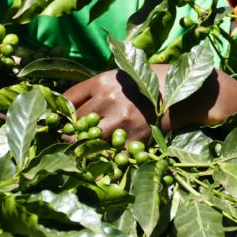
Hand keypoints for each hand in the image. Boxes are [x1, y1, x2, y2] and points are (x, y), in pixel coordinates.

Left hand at [64, 65, 236, 142]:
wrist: (186, 93)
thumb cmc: (147, 82)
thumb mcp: (120, 76)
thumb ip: (95, 89)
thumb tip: (63, 106)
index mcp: (103, 81)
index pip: (67, 100)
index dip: (56, 113)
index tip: (51, 121)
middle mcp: (110, 100)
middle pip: (74, 123)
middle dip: (66, 132)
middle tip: (60, 138)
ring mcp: (122, 121)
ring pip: (88, 140)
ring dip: (81, 147)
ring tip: (77, 150)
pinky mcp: (134, 140)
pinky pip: (110, 153)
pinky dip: (103, 158)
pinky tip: (99, 159)